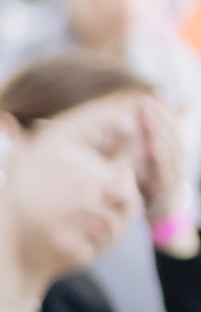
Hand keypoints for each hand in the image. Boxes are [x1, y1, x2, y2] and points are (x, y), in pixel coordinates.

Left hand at [136, 96, 190, 226]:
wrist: (163, 217)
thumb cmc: (152, 187)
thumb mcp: (147, 162)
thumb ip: (144, 143)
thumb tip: (134, 125)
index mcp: (172, 152)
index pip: (170, 126)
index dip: (163, 109)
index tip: (151, 94)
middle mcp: (177, 160)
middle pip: (171, 133)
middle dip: (159, 115)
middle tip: (145, 101)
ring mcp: (175, 172)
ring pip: (171, 147)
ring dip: (159, 131)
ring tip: (147, 116)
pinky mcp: (169, 187)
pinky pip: (166, 168)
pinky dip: (160, 154)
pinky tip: (152, 143)